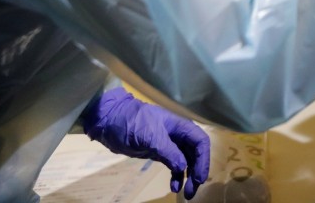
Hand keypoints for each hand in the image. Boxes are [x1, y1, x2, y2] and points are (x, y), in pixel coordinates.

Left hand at [82, 88, 209, 198]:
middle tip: (192, 190)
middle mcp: (178, 135)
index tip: (200, 178)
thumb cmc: (132, 122)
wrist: (110, 121)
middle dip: (196, 172)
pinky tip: (174, 187)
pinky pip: (174, 166)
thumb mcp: (151, 136)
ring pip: (186, 161)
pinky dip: (176, 177)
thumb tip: (183, 167)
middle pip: (195, 154)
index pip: (200, 142)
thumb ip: (169, 151)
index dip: (204, 160)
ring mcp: (169, 144)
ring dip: (188, 177)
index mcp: (180, 126)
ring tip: (186, 193)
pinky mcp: (159, 153)